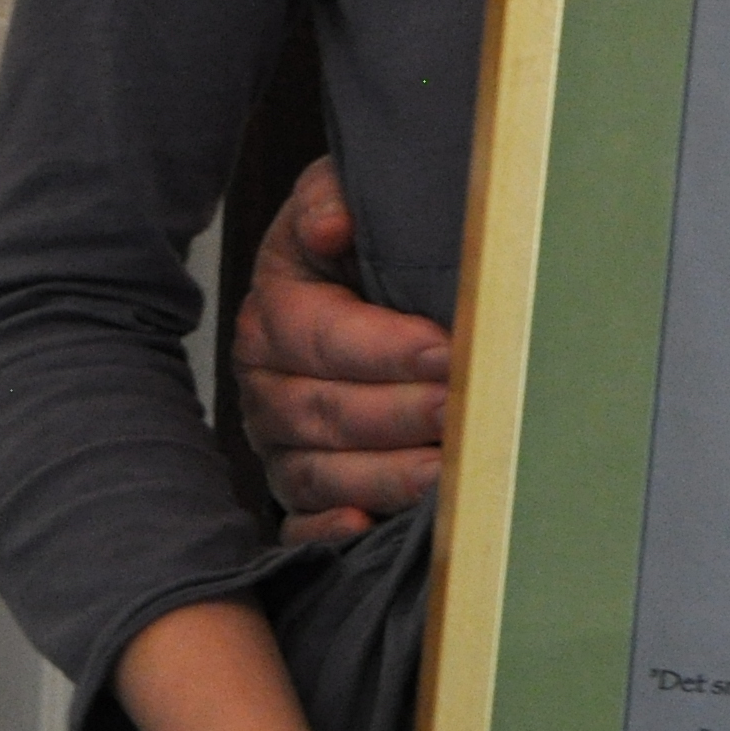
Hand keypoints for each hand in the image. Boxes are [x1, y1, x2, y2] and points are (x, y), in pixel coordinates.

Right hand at [232, 159, 447, 542]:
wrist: (360, 283)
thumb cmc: (365, 244)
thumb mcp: (343, 199)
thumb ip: (332, 200)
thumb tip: (332, 223)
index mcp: (275, 312)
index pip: (321, 336)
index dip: (384, 347)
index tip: (444, 350)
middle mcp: (266, 384)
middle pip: (323, 409)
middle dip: (399, 413)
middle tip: (463, 411)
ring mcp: (279, 443)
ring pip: (318, 471)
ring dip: (384, 474)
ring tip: (446, 472)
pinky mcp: (299, 488)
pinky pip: (299, 523)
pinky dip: (327, 531)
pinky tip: (366, 525)